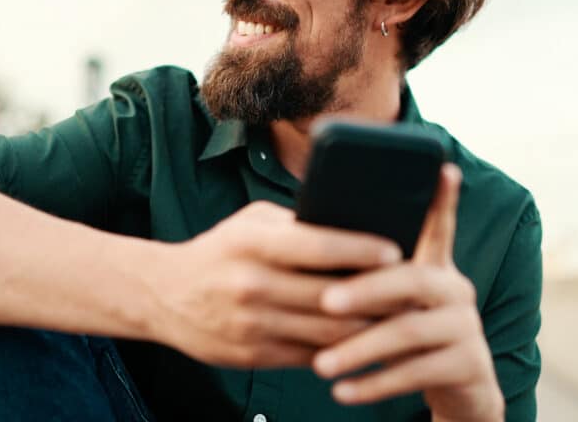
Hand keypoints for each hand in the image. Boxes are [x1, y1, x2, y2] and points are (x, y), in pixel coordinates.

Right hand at [146, 201, 402, 367]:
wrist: (164, 295)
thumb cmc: (221, 250)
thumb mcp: (251, 223)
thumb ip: (297, 224)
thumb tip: (354, 222)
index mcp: (253, 244)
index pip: (318, 245)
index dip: (360, 249)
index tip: (395, 250)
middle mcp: (252, 285)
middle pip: (331, 295)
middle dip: (377, 294)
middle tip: (413, 288)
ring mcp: (252, 325)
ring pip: (327, 332)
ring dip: (369, 327)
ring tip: (399, 316)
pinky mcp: (252, 355)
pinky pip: (311, 356)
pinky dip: (342, 350)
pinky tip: (366, 341)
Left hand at [311, 164, 503, 421]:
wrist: (457, 389)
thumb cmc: (407, 332)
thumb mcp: (393, 303)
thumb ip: (371, 276)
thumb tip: (313, 250)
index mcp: (435, 266)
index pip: (439, 225)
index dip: (442, 198)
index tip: (444, 168)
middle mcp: (456, 289)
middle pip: (412, 280)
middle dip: (365, 290)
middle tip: (324, 301)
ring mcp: (467, 327)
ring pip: (410, 331)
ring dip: (360, 348)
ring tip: (321, 364)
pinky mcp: (469, 365)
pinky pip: (417, 373)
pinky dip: (375, 384)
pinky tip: (342, 392)